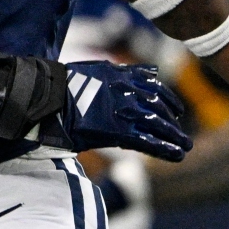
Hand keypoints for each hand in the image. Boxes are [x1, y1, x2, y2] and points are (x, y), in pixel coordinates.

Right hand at [0, 45, 191, 159]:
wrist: (44, 96)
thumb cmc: (56, 87)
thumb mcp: (86, 72)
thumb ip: (103, 76)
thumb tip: (110, 74)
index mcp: (118, 75)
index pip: (152, 84)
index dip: (166, 98)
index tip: (175, 109)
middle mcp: (126, 90)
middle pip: (159, 105)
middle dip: (172, 120)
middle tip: (181, 132)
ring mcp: (123, 110)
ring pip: (158, 124)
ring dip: (173, 136)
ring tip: (184, 147)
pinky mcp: (118, 130)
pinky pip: (148, 140)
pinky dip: (164, 148)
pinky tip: (176, 156)